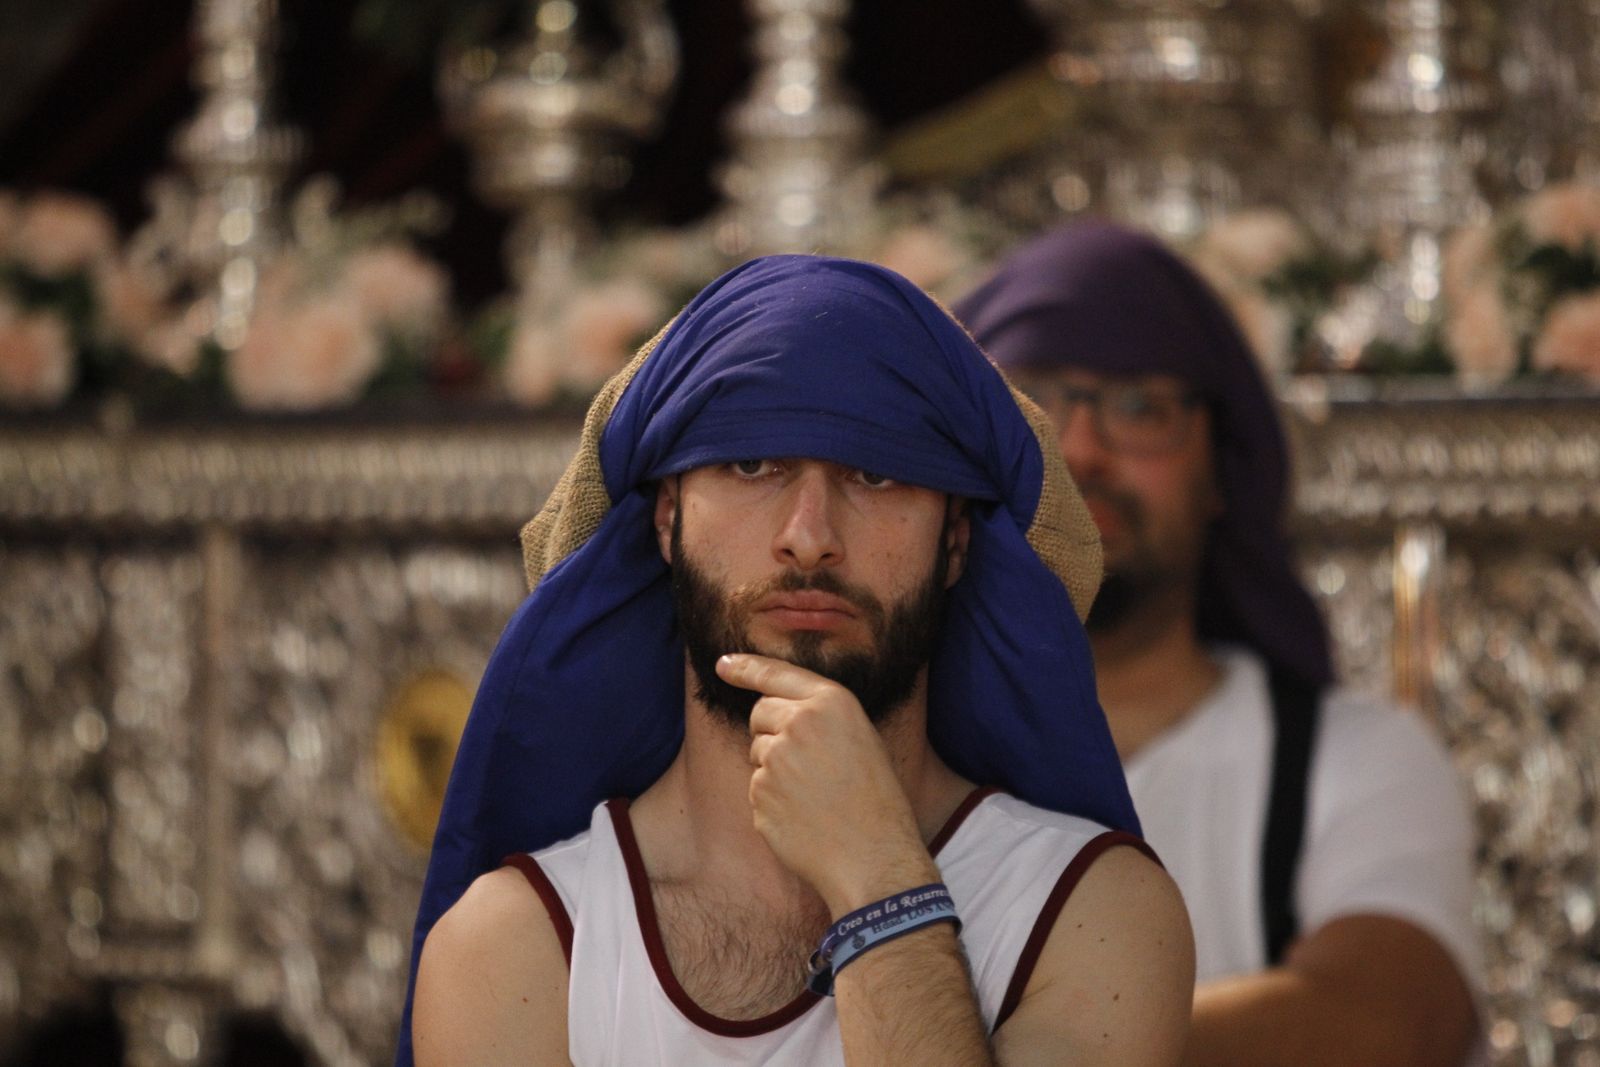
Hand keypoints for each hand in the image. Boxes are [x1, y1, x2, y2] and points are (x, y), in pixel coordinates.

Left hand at [716, 653, 939, 915]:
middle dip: (771, 730)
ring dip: (774, 768)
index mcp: (831, 702)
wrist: (874, 855)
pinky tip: (803, 816)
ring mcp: (775, 758)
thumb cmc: (875, 799)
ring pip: (757, 751)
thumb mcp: (861, 738)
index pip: (776, 673)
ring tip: (813, 795)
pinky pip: (756, 787)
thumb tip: (779, 713)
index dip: (745, 666)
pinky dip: (772, 801)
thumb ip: (820, 717)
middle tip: (806, 763)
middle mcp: (799, 722)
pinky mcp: (760, 793)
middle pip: (760, 712)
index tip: (724, 665)